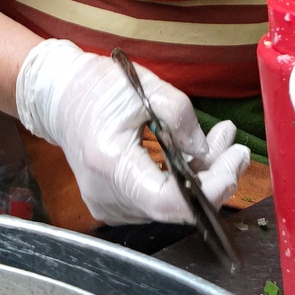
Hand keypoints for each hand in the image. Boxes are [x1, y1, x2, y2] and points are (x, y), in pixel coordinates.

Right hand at [15, 39, 250, 225]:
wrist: (58, 97)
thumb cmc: (94, 88)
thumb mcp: (145, 89)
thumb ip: (182, 120)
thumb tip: (208, 152)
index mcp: (111, 165)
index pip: (166, 201)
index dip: (207, 192)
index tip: (231, 168)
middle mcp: (107, 196)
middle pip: (174, 206)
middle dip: (213, 177)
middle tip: (236, 148)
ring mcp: (109, 205)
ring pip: (171, 205)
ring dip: (202, 177)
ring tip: (221, 141)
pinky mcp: (115, 204)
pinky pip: (158, 201)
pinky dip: (182, 181)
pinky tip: (196, 155)